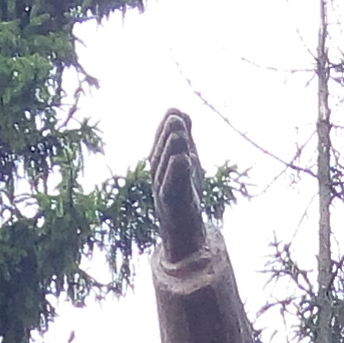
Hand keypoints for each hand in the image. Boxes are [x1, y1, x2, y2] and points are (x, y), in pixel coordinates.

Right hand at [151, 108, 209, 262]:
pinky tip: (185, 159)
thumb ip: (184, 137)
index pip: (162, 135)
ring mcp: (163, 187)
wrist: (182, 230)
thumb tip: (181, 111)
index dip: (169, 124)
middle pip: (162, 147)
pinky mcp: (172, 201)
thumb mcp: (186, 161)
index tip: (178, 113)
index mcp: (160, 160)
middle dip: (170, 133)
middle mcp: (157, 172)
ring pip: (167, 163)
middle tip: (178, 121)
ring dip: (174, 148)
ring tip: (182, 137)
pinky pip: (172, 184)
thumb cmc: (183, 193)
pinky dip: (177, 171)